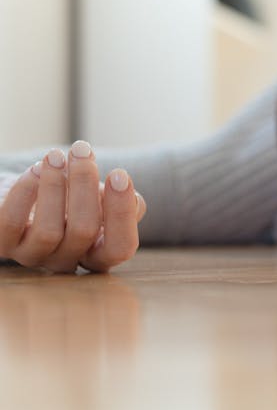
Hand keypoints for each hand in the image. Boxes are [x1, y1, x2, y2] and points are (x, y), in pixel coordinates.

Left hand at [0, 141, 146, 272]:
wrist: (25, 195)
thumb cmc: (70, 197)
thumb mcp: (101, 198)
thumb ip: (121, 203)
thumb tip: (131, 199)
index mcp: (98, 252)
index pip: (120, 247)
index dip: (122, 212)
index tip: (120, 173)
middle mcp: (67, 259)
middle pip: (84, 232)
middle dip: (84, 185)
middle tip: (82, 150)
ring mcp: (33, 255)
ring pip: (48, 231)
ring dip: (54, 187)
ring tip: (56, 155)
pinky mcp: (2, 244)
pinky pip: (10, 223)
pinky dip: (25, 192)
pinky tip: (36, 169)